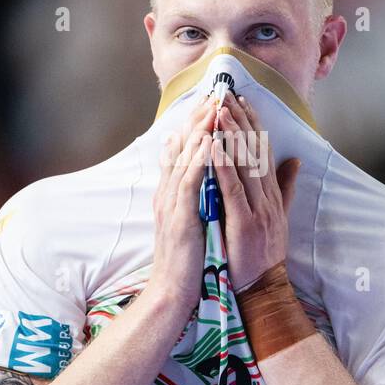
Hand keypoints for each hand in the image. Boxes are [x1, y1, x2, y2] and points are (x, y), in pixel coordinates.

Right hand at [148, 97, 216, 309]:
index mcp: (173, 194)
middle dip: (200, 119)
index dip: (198, 126)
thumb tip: (205, 180)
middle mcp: (168, 193)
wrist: (172, 292)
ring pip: (185, 158)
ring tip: (214, 105)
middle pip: (182, 147)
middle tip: (215, 92)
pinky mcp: (179, 216)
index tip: (214, 102)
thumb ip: (196, 198)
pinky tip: (208, 140)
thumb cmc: (187, 261)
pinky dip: (198, 159)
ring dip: (200, 130)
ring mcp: (171, 203)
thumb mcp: (193, 222)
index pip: (184, 151)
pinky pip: (189, 182)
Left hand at [211, 94, 300, 291]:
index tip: (241, 99)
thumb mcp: (278, 216)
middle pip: (254, 151)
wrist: (262, 287)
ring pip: (244, 165)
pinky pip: (233, 190)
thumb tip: (295, 160)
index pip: (262, 150)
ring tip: (219, 110)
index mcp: (271, 194)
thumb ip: (285, 188)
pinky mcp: (244, 223)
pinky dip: (223, 167)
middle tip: (226, 93)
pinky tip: (214, 148)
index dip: (252, 123)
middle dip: (240, 120)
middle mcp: (267, 197)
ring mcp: (257, 209)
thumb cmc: (263, 253)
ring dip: (231, 136)